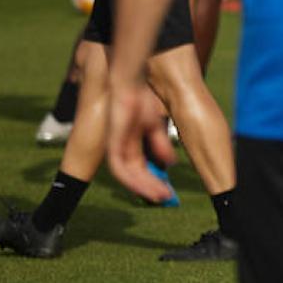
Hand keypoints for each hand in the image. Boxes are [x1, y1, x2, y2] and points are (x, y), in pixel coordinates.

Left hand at [105, 75, 175, 203]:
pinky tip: (144, 186)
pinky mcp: (113, 144)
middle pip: (136, 175)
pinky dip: (132, 179)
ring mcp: (117, 147)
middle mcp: (123, 149)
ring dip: (144, 187)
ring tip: (161, 196)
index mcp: (132, 145)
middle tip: (166, 198)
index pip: (142, 169)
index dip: (154, 181)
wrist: (130, 85)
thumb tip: (170, 163)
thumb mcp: (154, 127)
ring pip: (128, 176)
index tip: (168, 191)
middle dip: (151, 187)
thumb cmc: (140, 100)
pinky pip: (119, 169)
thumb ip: (160, 145)